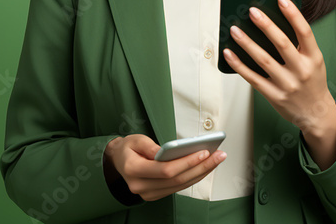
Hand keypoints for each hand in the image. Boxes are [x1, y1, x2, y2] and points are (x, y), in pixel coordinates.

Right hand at [104, 134, 226, 201]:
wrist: (118, 162)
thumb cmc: (127, 149)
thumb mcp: (135, 139)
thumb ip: (150, 145)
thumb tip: (168, 151)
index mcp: (133, 170)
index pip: (165, 170)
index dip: (186, 162)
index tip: (203, 152)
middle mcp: (140, 186)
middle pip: (177, 180)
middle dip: (200, 167)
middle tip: (218, 155)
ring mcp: (148, 193)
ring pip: (180, 186)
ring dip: (201, 173)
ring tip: (216, 160)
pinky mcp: (156, 195)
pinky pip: (178, 188)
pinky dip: (193, 177)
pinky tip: (205, 167)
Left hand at [221, 0, 335, 138]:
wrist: (316, 113)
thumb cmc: (311, 81)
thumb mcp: (314, 61)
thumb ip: (298, 44)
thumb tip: (272, 20)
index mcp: (314, 58)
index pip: (305, 32)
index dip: (293, 14)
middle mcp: (302, 70)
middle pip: (282, 44)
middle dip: (266, 26)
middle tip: (252, 11)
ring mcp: (287, 84)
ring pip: (263, 60)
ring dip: (247, 43)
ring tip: (233, 29)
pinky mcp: (273, 95)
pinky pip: (252, 78)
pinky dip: (238, 65)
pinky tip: (228, 53)